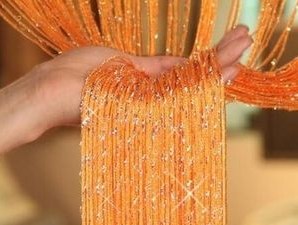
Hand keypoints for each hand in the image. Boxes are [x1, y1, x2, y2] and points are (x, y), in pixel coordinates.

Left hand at [31, 25, 252, 130]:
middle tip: (246, 42)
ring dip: (217, 66)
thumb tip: (178, 66)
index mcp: (145, 80)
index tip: (230, 44)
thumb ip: (151, 68)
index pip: (183, 70)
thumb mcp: (119, 62)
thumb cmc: (78, 76)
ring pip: (191, 86)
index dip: (206, 60)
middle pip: (193, 78)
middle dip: (219, 60)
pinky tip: (220, 72)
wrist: (51, 93)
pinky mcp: (142, 109)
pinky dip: (198, 81)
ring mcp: (149, 104)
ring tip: (243, 50)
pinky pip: (176, 93)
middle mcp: (152, 95)